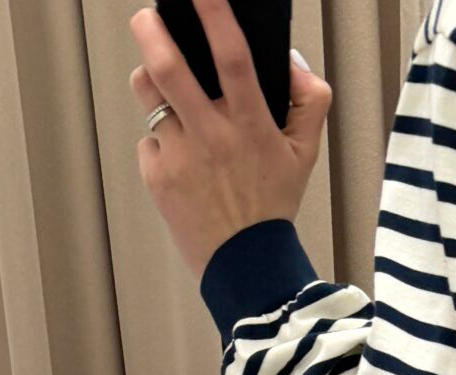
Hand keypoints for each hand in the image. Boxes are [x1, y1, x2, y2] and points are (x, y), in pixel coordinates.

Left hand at [130, 0, 330, 278]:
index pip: (233, 56)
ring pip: (149, 96)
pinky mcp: (157, 177)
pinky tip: (180, 159)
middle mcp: (211, 135)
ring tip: (159, 81)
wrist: (245, 268)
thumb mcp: (306, 153)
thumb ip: (309, 100)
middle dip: (151, 31)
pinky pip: (149, 139)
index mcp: (250, 124)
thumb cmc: (273, 206)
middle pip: (169, 68)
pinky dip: (161, 139)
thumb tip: (290, 63)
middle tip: (146, 16)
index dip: (215, 15)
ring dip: (148, 78)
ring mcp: (180, 156)